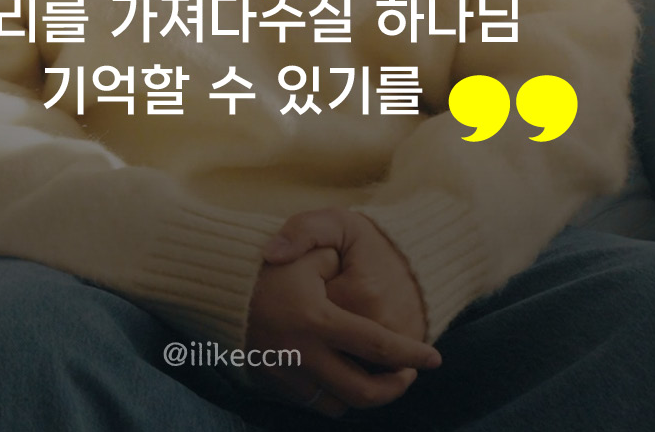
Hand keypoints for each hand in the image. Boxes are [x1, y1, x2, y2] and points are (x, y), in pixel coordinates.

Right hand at [245, 224, 439, 418]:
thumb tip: (370, 294)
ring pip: (339, 404)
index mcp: (318, 320)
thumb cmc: (272, 261)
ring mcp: (286, 372)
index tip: (435, 358)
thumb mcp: (310, 250)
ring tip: (376, 374)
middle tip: (406, 374)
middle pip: (362, 391)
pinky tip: (343, 374)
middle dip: (393, 388)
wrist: (220, 280)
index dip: (411, 353)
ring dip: (362, 395)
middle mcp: (303, 353)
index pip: (377, 345)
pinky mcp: (272, 382)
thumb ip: (342, 266)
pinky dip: (333, 394)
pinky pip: (313, 402)